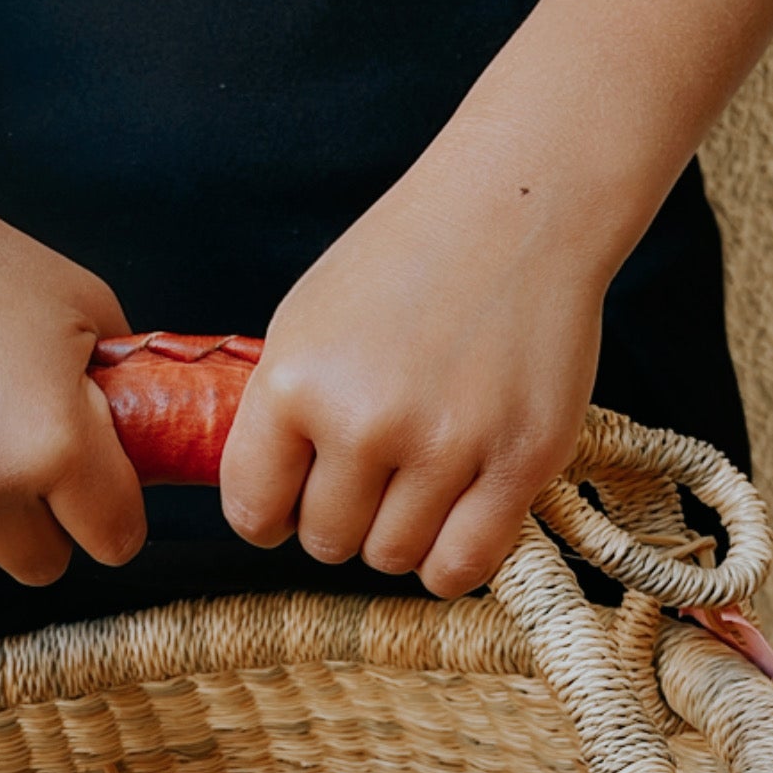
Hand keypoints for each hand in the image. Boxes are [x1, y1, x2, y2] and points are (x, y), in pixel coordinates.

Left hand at [219, 139, 605, 596]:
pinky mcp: (520, 461)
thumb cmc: (408, 261)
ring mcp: (447, 446)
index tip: (291, 501)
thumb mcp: (307, 322)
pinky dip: (449, 560)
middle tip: (370, 475)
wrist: (517, 207)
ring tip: (416, 483)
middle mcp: (365, 421)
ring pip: (393, 558)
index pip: (253, 511)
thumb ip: (280, 415)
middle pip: (327, 542)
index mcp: (296, 382)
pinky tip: (453, 519)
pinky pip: (462, 566)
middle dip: (341, 519)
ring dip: (398, 536)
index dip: (270, 515)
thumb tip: (267, 504)